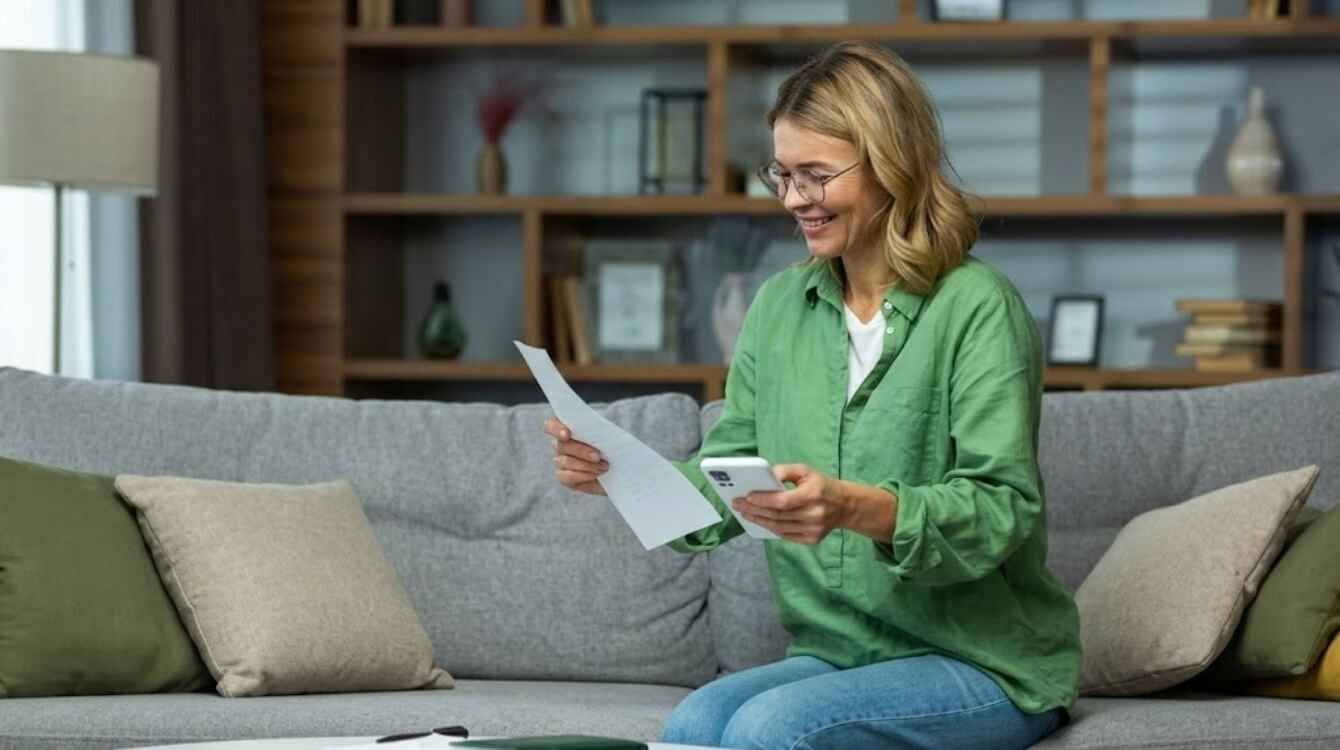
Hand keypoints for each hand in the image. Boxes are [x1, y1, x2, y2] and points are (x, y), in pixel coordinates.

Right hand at [542, 417, 607, 496]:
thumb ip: (600, 432)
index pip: (551, 425)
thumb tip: (599, 433)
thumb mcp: (609, 436)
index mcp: (566, 428)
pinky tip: (597, 474)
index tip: (567, 434)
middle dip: (580, 451)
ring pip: (565, 461)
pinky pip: (568, 477)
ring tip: (604, 466)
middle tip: (598, 456)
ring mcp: (560, 462)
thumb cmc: (613, 447)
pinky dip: (584, 475)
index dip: (556, 429)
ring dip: (586, 465)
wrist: (620, 467)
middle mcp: (560, 445)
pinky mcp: (564, 478)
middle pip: (561, 445)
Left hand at [731, 463, 846, 545]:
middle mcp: (814, 514)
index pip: (782, 501)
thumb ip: (784, 471)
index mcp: (813, 494)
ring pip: (779, 527)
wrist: (844, 505)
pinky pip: (786, 535)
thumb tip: (765, 476)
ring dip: (759, 520)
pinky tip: (760, 521)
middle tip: (737, 504)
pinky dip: (771, 528)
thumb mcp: (806, 470)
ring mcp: (813, 530)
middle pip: (777, 515)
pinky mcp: (812, 540)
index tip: (746, 496)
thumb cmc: (820, 485)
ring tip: (745, 513)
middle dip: (754, 510)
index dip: (763, 500)